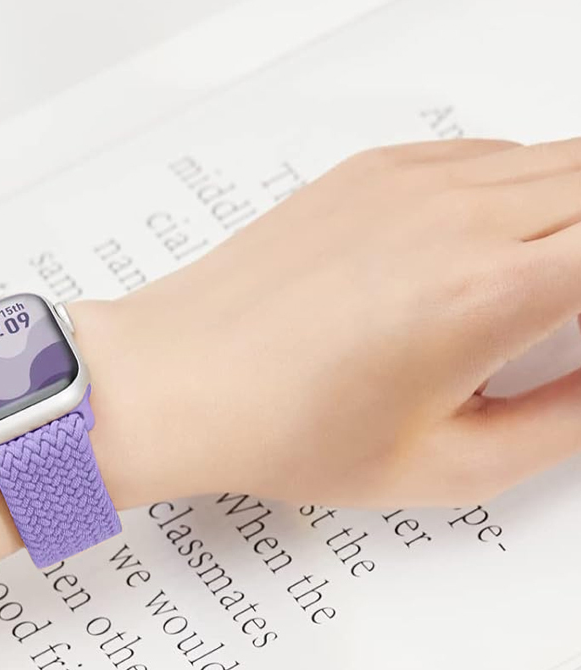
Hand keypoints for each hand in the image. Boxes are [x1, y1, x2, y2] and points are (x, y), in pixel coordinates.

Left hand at [75, 138, 580, 507]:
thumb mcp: (443, 467)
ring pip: (552, 163)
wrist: (176, 382)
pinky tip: (478, 254)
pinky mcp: (372, 170)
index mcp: (489, 292)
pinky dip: (512, 193)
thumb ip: (563, 422)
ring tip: (523, 295)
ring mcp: (410, 181)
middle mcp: (456, 215)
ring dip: (567, 220)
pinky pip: (484, 155)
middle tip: (555, 326)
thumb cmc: (280, 428)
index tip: (575, 338)